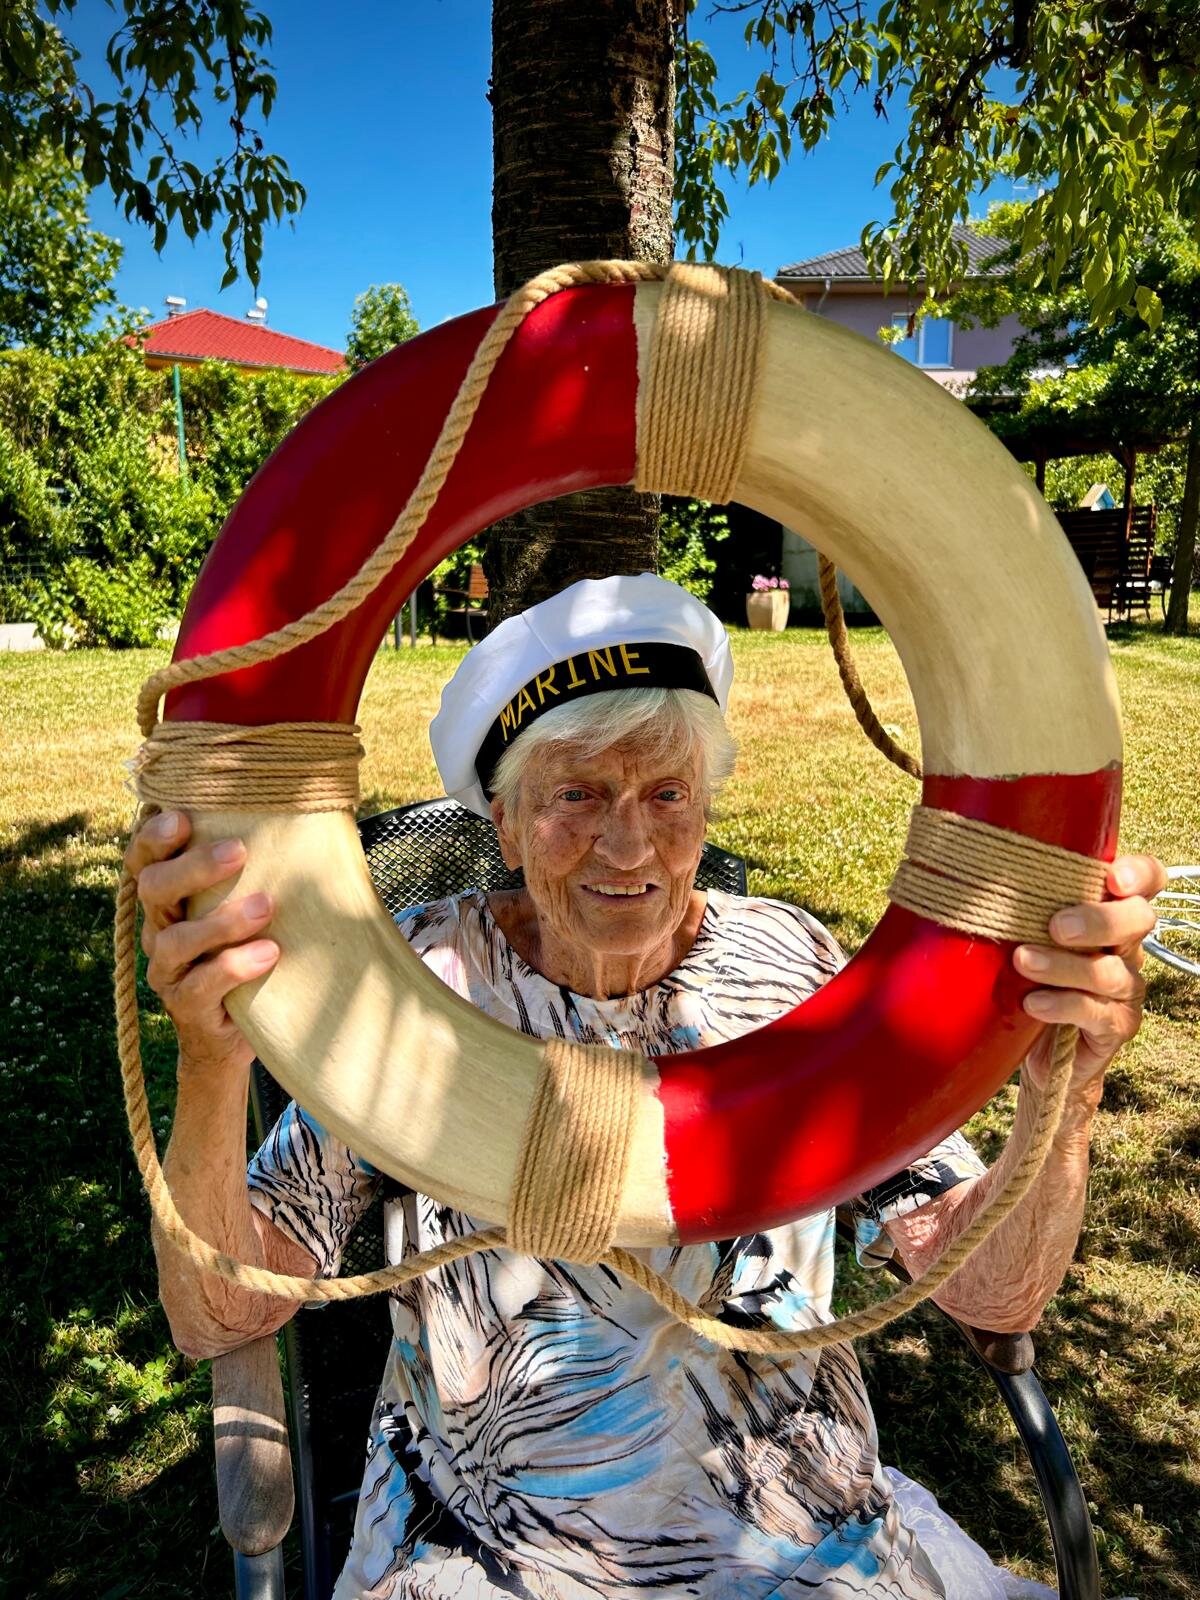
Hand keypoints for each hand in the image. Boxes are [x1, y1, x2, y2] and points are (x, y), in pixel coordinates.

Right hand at [124, 810, 279, 1075]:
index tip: (182, 817)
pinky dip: (234, 966)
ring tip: (266, 906)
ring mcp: (167, 971)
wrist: (236, 1036)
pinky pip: (200, 985)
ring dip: (221, 920)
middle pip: (153, 889)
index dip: (154, 837)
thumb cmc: (252, 954)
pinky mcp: (185, 1007)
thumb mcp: (250, 912)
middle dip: (193, 867)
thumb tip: (319, 829)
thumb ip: (261, 874)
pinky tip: (269, 953)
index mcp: (170, 899)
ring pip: (174, 940)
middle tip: (238, 852)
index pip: (145, 860)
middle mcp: (159, 930)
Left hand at [1013, 853, 1166, 1105]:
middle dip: (1099, 920)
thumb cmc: (1029, 975)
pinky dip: (1062, 1005)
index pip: (1146, 881)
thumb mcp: (1027, 934)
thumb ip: (1024, 908)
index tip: (1113, 878)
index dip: (1140, 874)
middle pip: (1139, 920)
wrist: (1035, 1046)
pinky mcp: (1116, 1026)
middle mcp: (1126, 946)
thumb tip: (975, 876)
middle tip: (1056, 927)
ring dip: (1064, 965)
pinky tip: (1033, 1003)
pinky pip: (1096, 1013)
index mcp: (1110, 913)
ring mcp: (1126, 988)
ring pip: (1110, 970)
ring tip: (1023, 961)